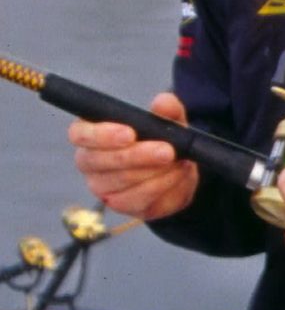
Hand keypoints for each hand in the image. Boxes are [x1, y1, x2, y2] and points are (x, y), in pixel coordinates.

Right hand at [68, 91, 199, 220]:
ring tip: (179, 162)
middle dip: (137, 156)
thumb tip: (162, 103)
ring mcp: (102, 187)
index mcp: (91, 134)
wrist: (177, 170)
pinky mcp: (120, 206)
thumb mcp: (170, 119)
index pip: (80, 134)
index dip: (101, 135)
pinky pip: (138, 200)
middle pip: (101, 161)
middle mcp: (89, 162)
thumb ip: (168, 109)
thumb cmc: (162, 138)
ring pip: (122, 182)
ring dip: (155, 172)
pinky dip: (162, 187)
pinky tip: (176, 176)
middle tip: (167, 150)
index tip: (130, 134)